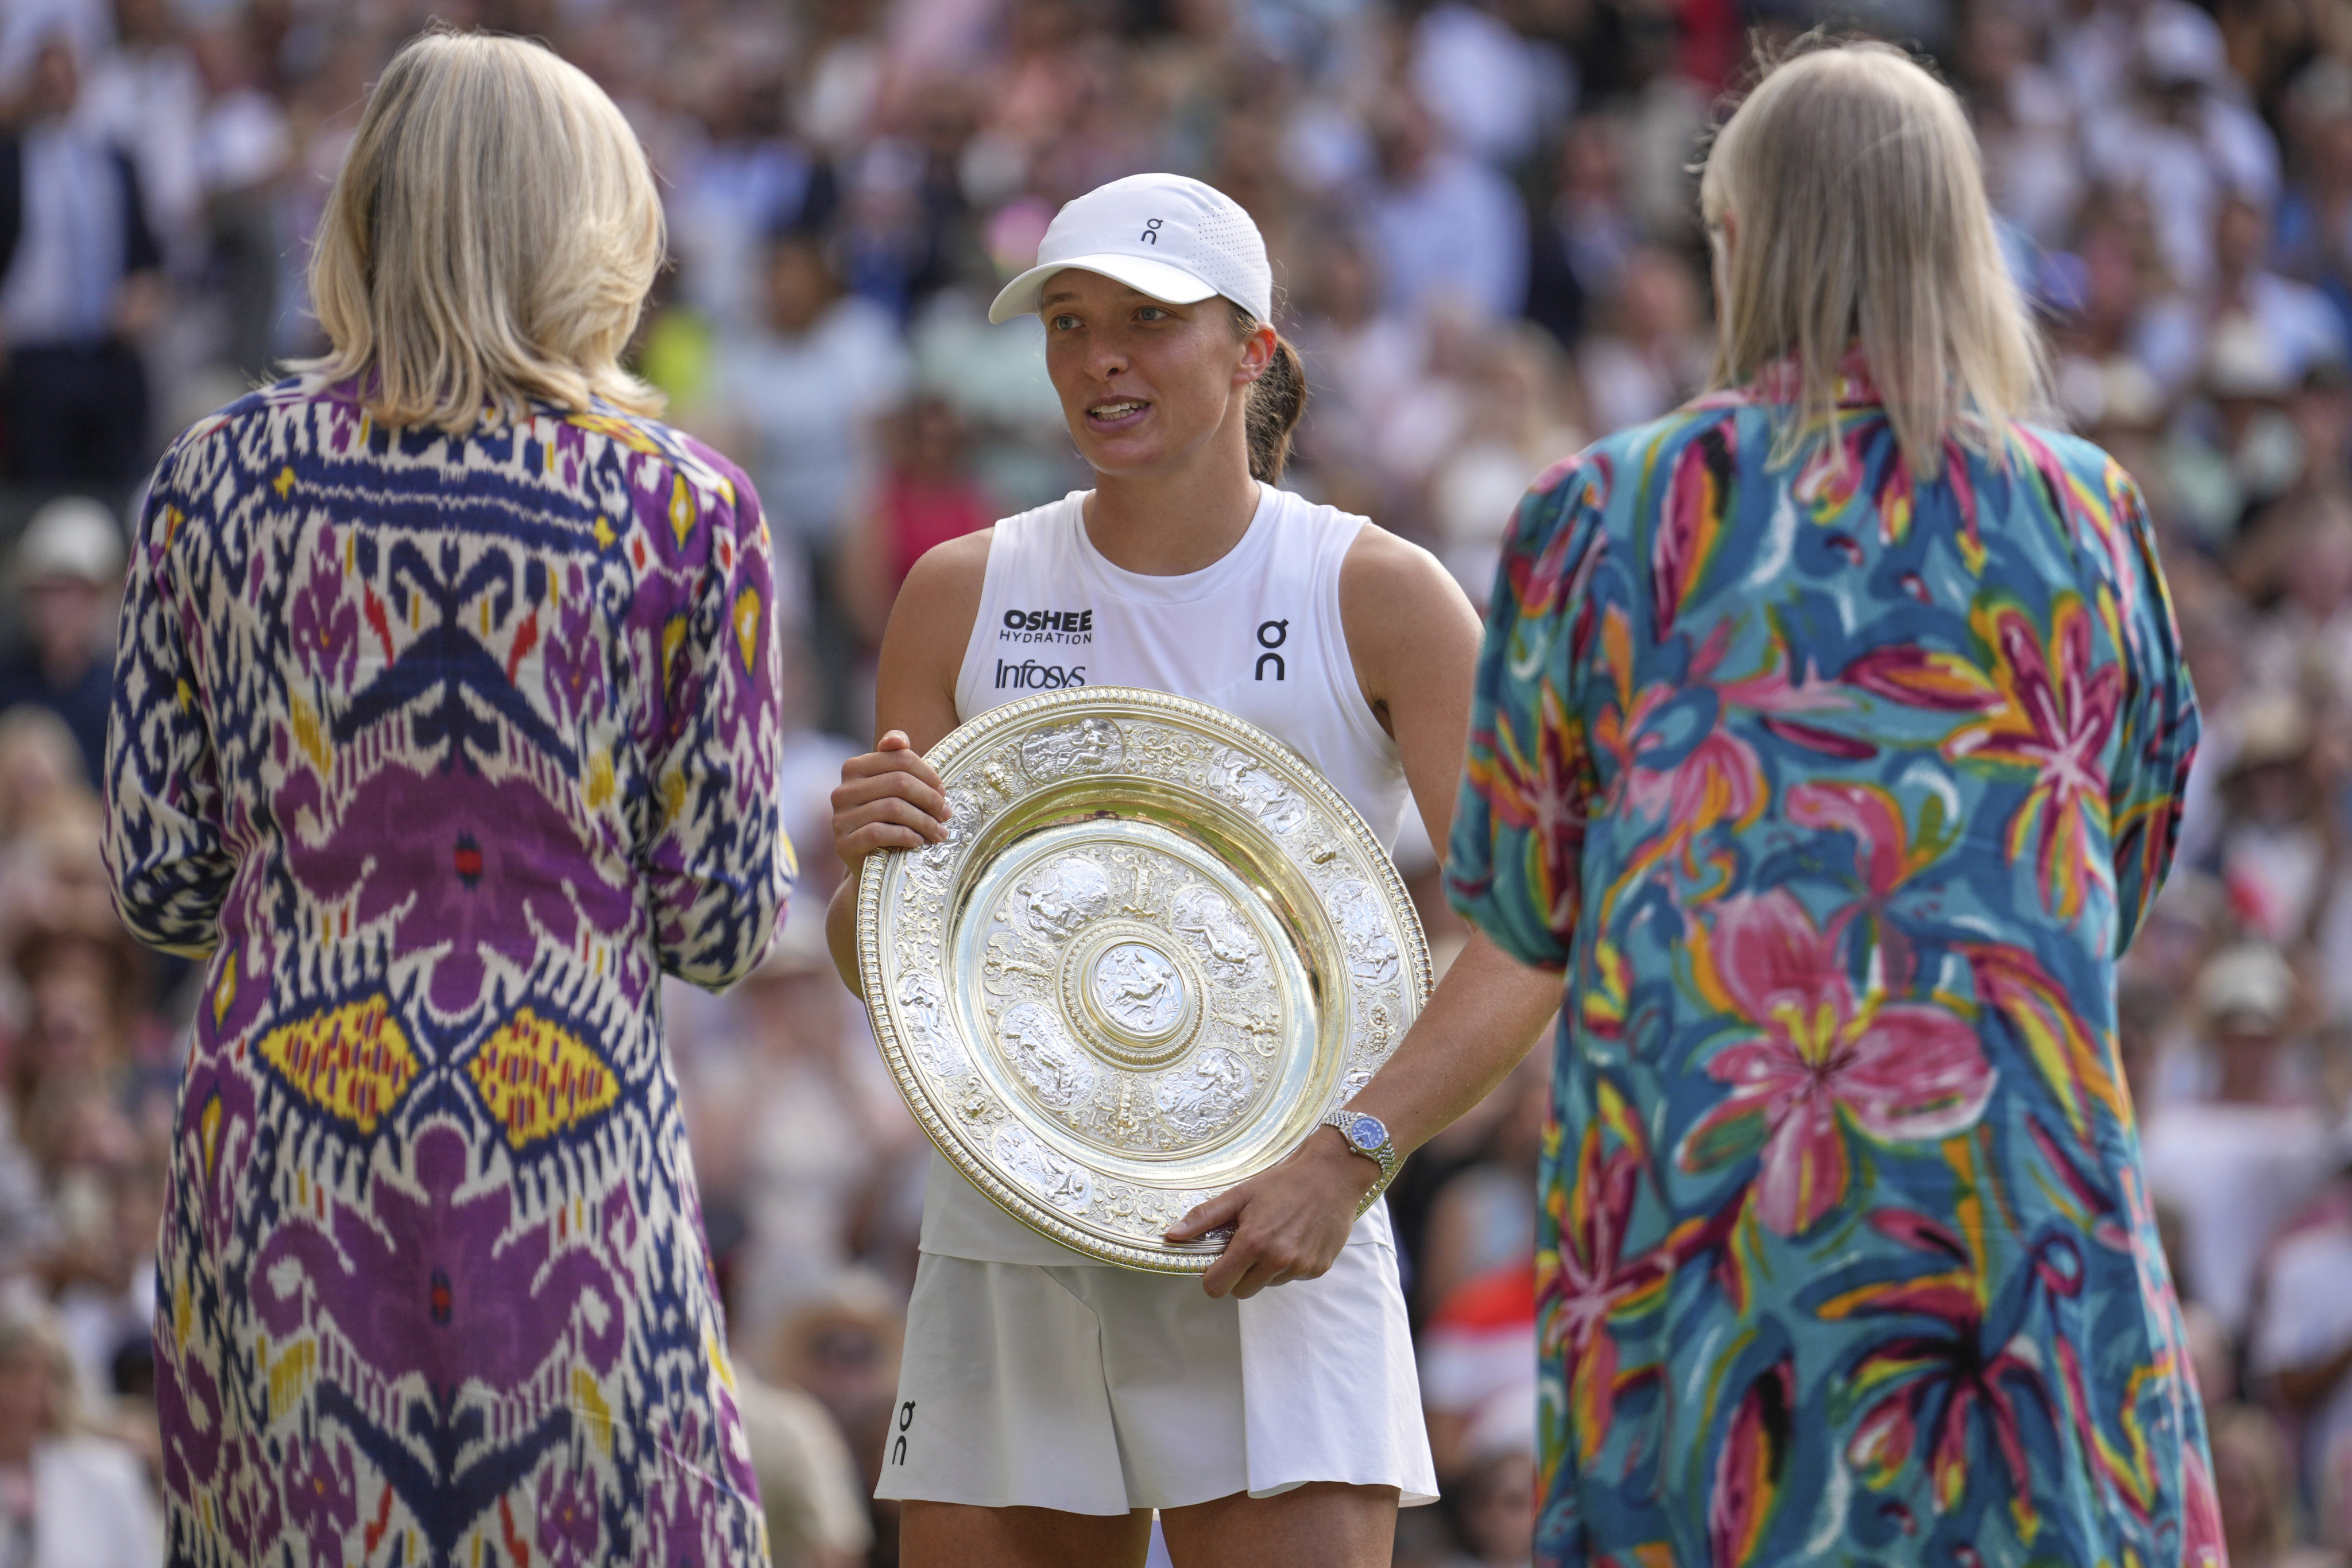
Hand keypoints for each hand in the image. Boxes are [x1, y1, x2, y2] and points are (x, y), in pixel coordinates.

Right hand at [831, 731, 950, 866]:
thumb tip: (898, 740)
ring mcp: (840, 817)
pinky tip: (918, 842)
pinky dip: (905, 836)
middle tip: (946, 814)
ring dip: (924, 821)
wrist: (870, 862)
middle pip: (899, 783)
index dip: (928, 774)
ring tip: (939, 832)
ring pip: (893, 808)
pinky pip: (879, 832)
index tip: (943, 792)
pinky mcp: (843, 843)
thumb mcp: (893, 788)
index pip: (900, 758)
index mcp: (854, 768)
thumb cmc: (887, 819)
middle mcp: (842, 790)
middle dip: (930, 799)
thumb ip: (896, 758)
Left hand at [1166, 1128, 1376, 1298]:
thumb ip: (1205, 1217)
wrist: (1332, 1174)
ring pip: (1269, 1285)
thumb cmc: (1284, 1182)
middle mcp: (1278, 1260)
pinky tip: (1295, 1238)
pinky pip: (1293, 1277)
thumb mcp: (1240, 1194)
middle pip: (1242, 1292)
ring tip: (1276, 1236)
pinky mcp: (1319, 1269)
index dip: (1213, 1277)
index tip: (1218, 1261)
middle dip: (1239, 1275)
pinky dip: (1289, 1265)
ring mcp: (1301, 1267)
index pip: (1217, 1287)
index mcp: (1253, 1243)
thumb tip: (1172, 1235)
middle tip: (1247, 1247)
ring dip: (1266, 1269)